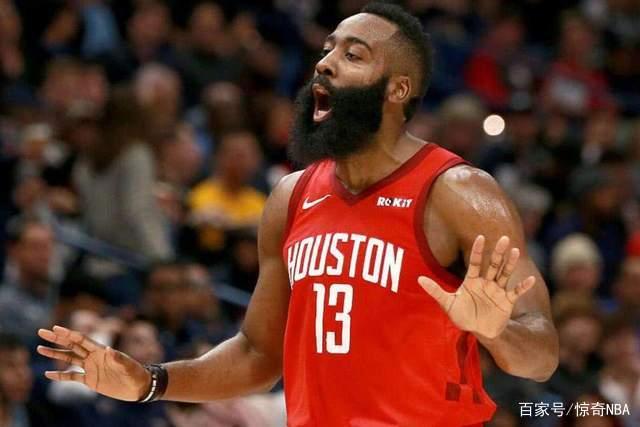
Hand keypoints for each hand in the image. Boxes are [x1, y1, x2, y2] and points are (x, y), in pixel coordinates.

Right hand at [37, 325, 150, 401]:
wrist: (139, 387)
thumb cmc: (136, 373)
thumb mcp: (128, 365)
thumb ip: (118, 358)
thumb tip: (108, 349)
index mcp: (101, 351)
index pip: (81, 340)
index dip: (69, 334)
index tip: (55, 328)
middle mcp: (93, 357)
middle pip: (71, 345)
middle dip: (56, 339)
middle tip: (41, 332)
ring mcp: (90, 368)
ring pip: (68, 359)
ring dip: (54, 354)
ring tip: (39, 348)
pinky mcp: (90, 380)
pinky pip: (71, 377)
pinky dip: (60, 375)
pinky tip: (47, 374)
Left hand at [418, 235, 534, 338]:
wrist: (478, 330)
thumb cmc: (462, 315)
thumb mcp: (447, 303)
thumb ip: (435, 291)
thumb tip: (418, 279)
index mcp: (472, 280)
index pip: (476, 262)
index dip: (478, 250)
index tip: (481, 237)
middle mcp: (486, 282)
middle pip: (493, 264)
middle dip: (498, 252)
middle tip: (504, 238)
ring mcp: (497, 291)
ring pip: (505, 274)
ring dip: (510, 264)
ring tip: (516, 251)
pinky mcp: (507, 301)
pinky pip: (516, 292)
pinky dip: (523, 286)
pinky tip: (531, 280)